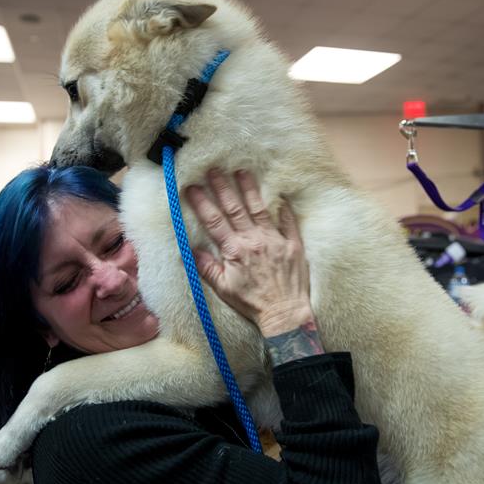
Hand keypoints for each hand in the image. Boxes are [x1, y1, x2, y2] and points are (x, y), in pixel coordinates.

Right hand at [185, 169, 312, 337]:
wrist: (285, 314)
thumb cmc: (252, 303)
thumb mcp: (223, 289)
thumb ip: (207, 268)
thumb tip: (190, 250)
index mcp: (235, 251)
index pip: (215, 221)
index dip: (202, 203)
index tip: (192, 188)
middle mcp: (254, 240)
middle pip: (235, 208)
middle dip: (222, 187)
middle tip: (214, 170)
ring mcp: (275, 240)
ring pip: (259, 208)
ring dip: (249, 189)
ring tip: (241, 171)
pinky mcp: (293, 244)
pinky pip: (288, 220)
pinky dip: (284, 206)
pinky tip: (279, 193)